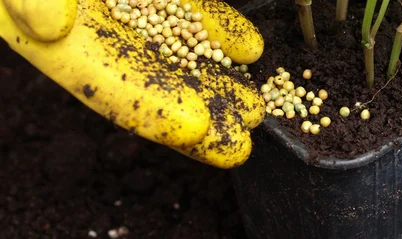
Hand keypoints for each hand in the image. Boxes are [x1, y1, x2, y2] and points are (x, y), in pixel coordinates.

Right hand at [0, 0, 265, 168]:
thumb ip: (31, 0)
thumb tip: (51, 28)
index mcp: (62, 42)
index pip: (109, 85)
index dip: (153, 109)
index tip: (196, 126)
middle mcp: (101, 35)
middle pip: (155, 83)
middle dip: (200, 114)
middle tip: (240, 143)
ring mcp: (134, 14)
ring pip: (181, 52)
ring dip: (218, 81)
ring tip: (256, 108)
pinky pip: (189, 12)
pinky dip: (218, 31)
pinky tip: (249, 50)